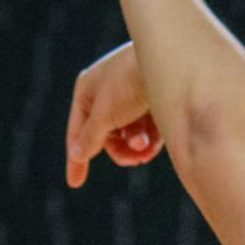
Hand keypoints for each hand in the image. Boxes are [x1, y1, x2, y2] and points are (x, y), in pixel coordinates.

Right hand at [65, 42, 164, 190]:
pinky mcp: (153, 105)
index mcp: (87, 90)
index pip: (78, 132)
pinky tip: (155, 143)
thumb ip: (90, 137)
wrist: (169, 61)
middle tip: (134, 157)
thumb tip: (77, 154)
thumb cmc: (129, 83)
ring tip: (146, 146)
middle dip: (119, 151)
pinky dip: (150, 142)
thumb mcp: (105, 114)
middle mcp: (107, 94)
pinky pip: (147, 134)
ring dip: (136, 147)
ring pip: (128, 138)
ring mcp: (131, 100)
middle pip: (106, 139)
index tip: (74, 184)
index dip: (76, 159)